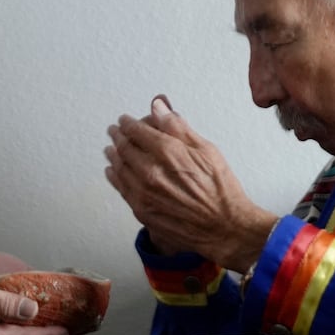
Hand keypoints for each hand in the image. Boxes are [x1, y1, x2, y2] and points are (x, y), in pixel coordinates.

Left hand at [103, 95, 277, 272]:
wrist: (224, 227)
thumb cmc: (220, 189)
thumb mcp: (206, 150)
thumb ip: (177, 127)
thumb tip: (158, 107)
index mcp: (168, 152)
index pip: (137, 131)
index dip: (128, 123)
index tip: (125, 120)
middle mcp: (151, 172)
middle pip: (124, 148)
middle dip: (118, 136)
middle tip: (115, 131)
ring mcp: (144, 193)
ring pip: (119, 168)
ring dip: (113, 155)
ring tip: (111, 149)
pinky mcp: (142, 210)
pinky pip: (120, 188)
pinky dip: (114, 176)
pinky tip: (113, 171)